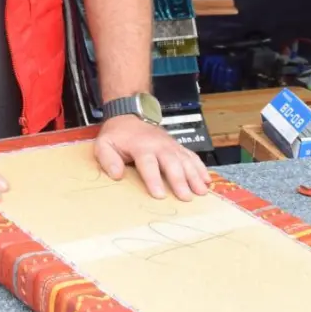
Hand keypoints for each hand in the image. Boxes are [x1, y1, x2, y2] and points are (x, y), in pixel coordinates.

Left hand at [94, 114, 210, 201]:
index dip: (154, 180)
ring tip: (201, 191)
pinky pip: (191, 156)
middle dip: (180, 180)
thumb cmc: (118, 134)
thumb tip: (116, 175)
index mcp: (140, 146)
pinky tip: (206, 180)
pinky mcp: (177, 146)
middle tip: (186, 197)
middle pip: (171, 163)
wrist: (130, 114)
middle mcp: (159, 145)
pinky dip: (200, 168)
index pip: (148, 164)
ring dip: (194, 176)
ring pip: (185, 160)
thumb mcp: (104, 144)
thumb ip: (107, 159)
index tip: (159, 195)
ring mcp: (170, 145)